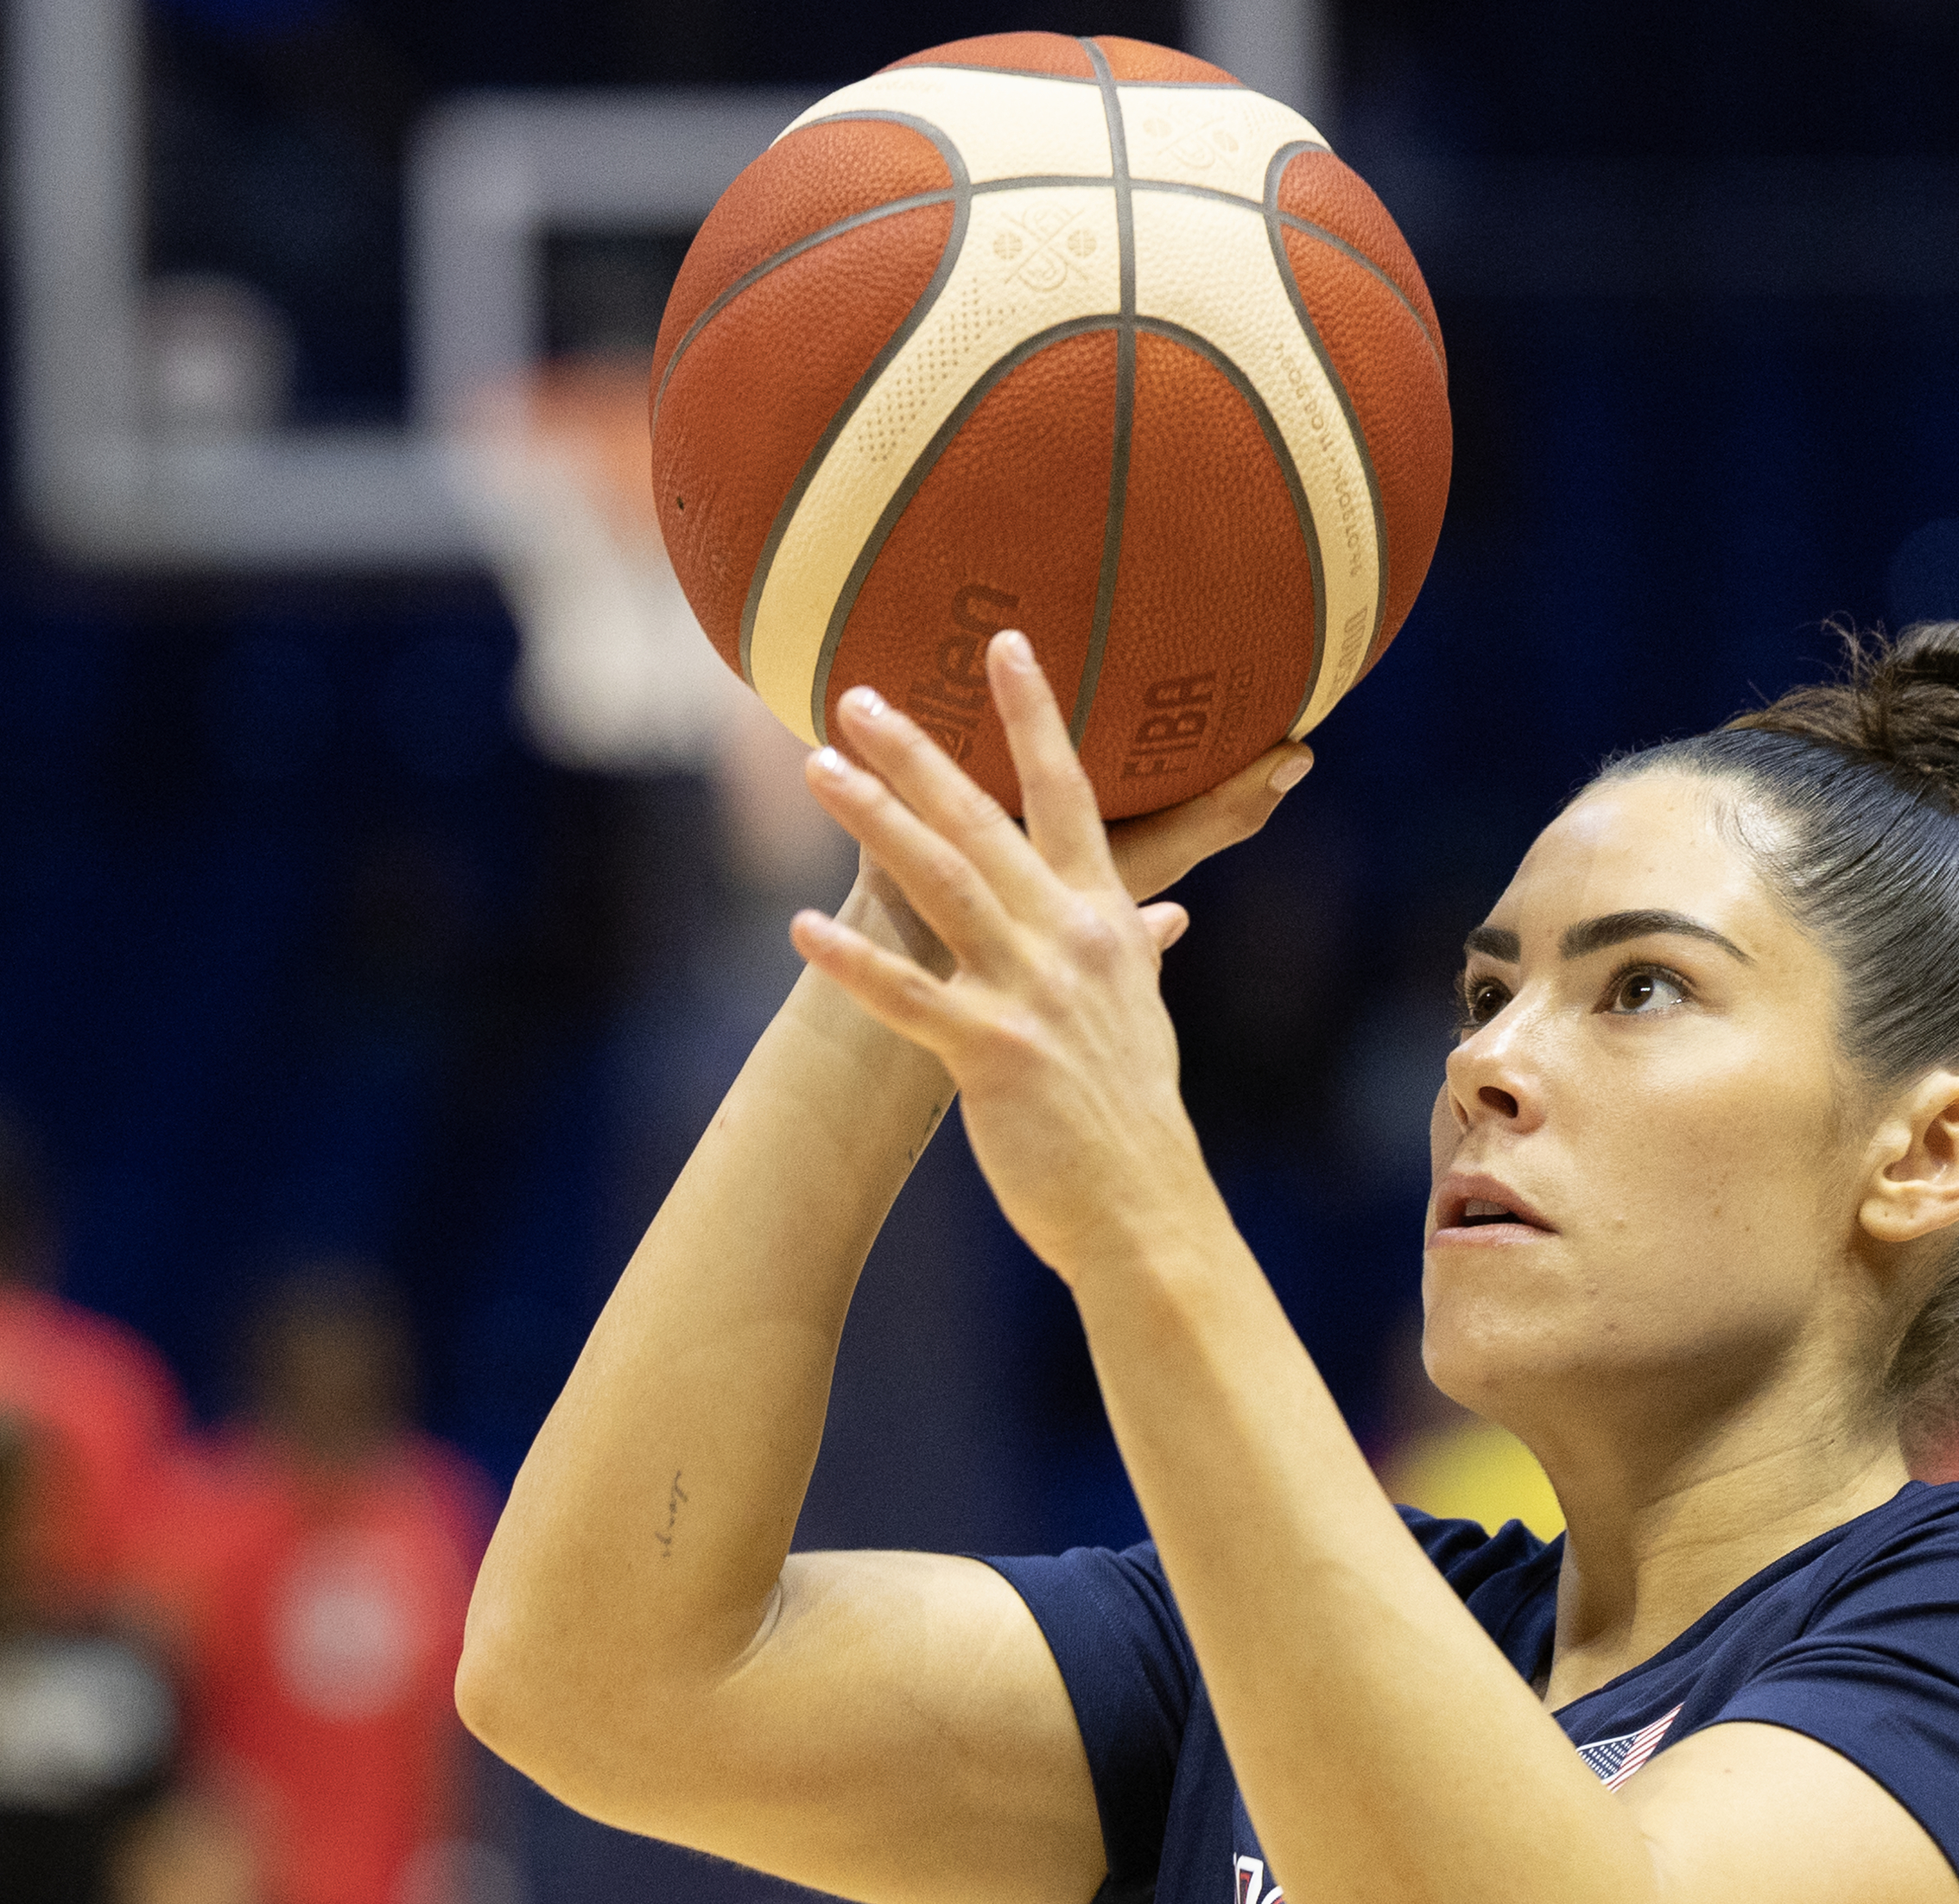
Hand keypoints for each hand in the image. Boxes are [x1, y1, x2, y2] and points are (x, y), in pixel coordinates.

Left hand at [790, 633, 1282, 1282]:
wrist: (1143, 1205)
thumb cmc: (1130, 1113)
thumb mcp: (1140, 1013)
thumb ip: (1136, 952)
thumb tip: (1160, 918)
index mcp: (1107, 920)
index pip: (1069, 796)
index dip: (1035, 718)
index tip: (1003, 643)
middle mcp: (1071, 941)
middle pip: (985, 824)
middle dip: (919, 755)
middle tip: (857, 696)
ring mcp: (1031, 995)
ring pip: (943, 887)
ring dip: (876, 823)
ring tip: (818, 771)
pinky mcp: (992, 1054)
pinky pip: (909, 999)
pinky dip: (854, 964)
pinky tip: (798, 929)